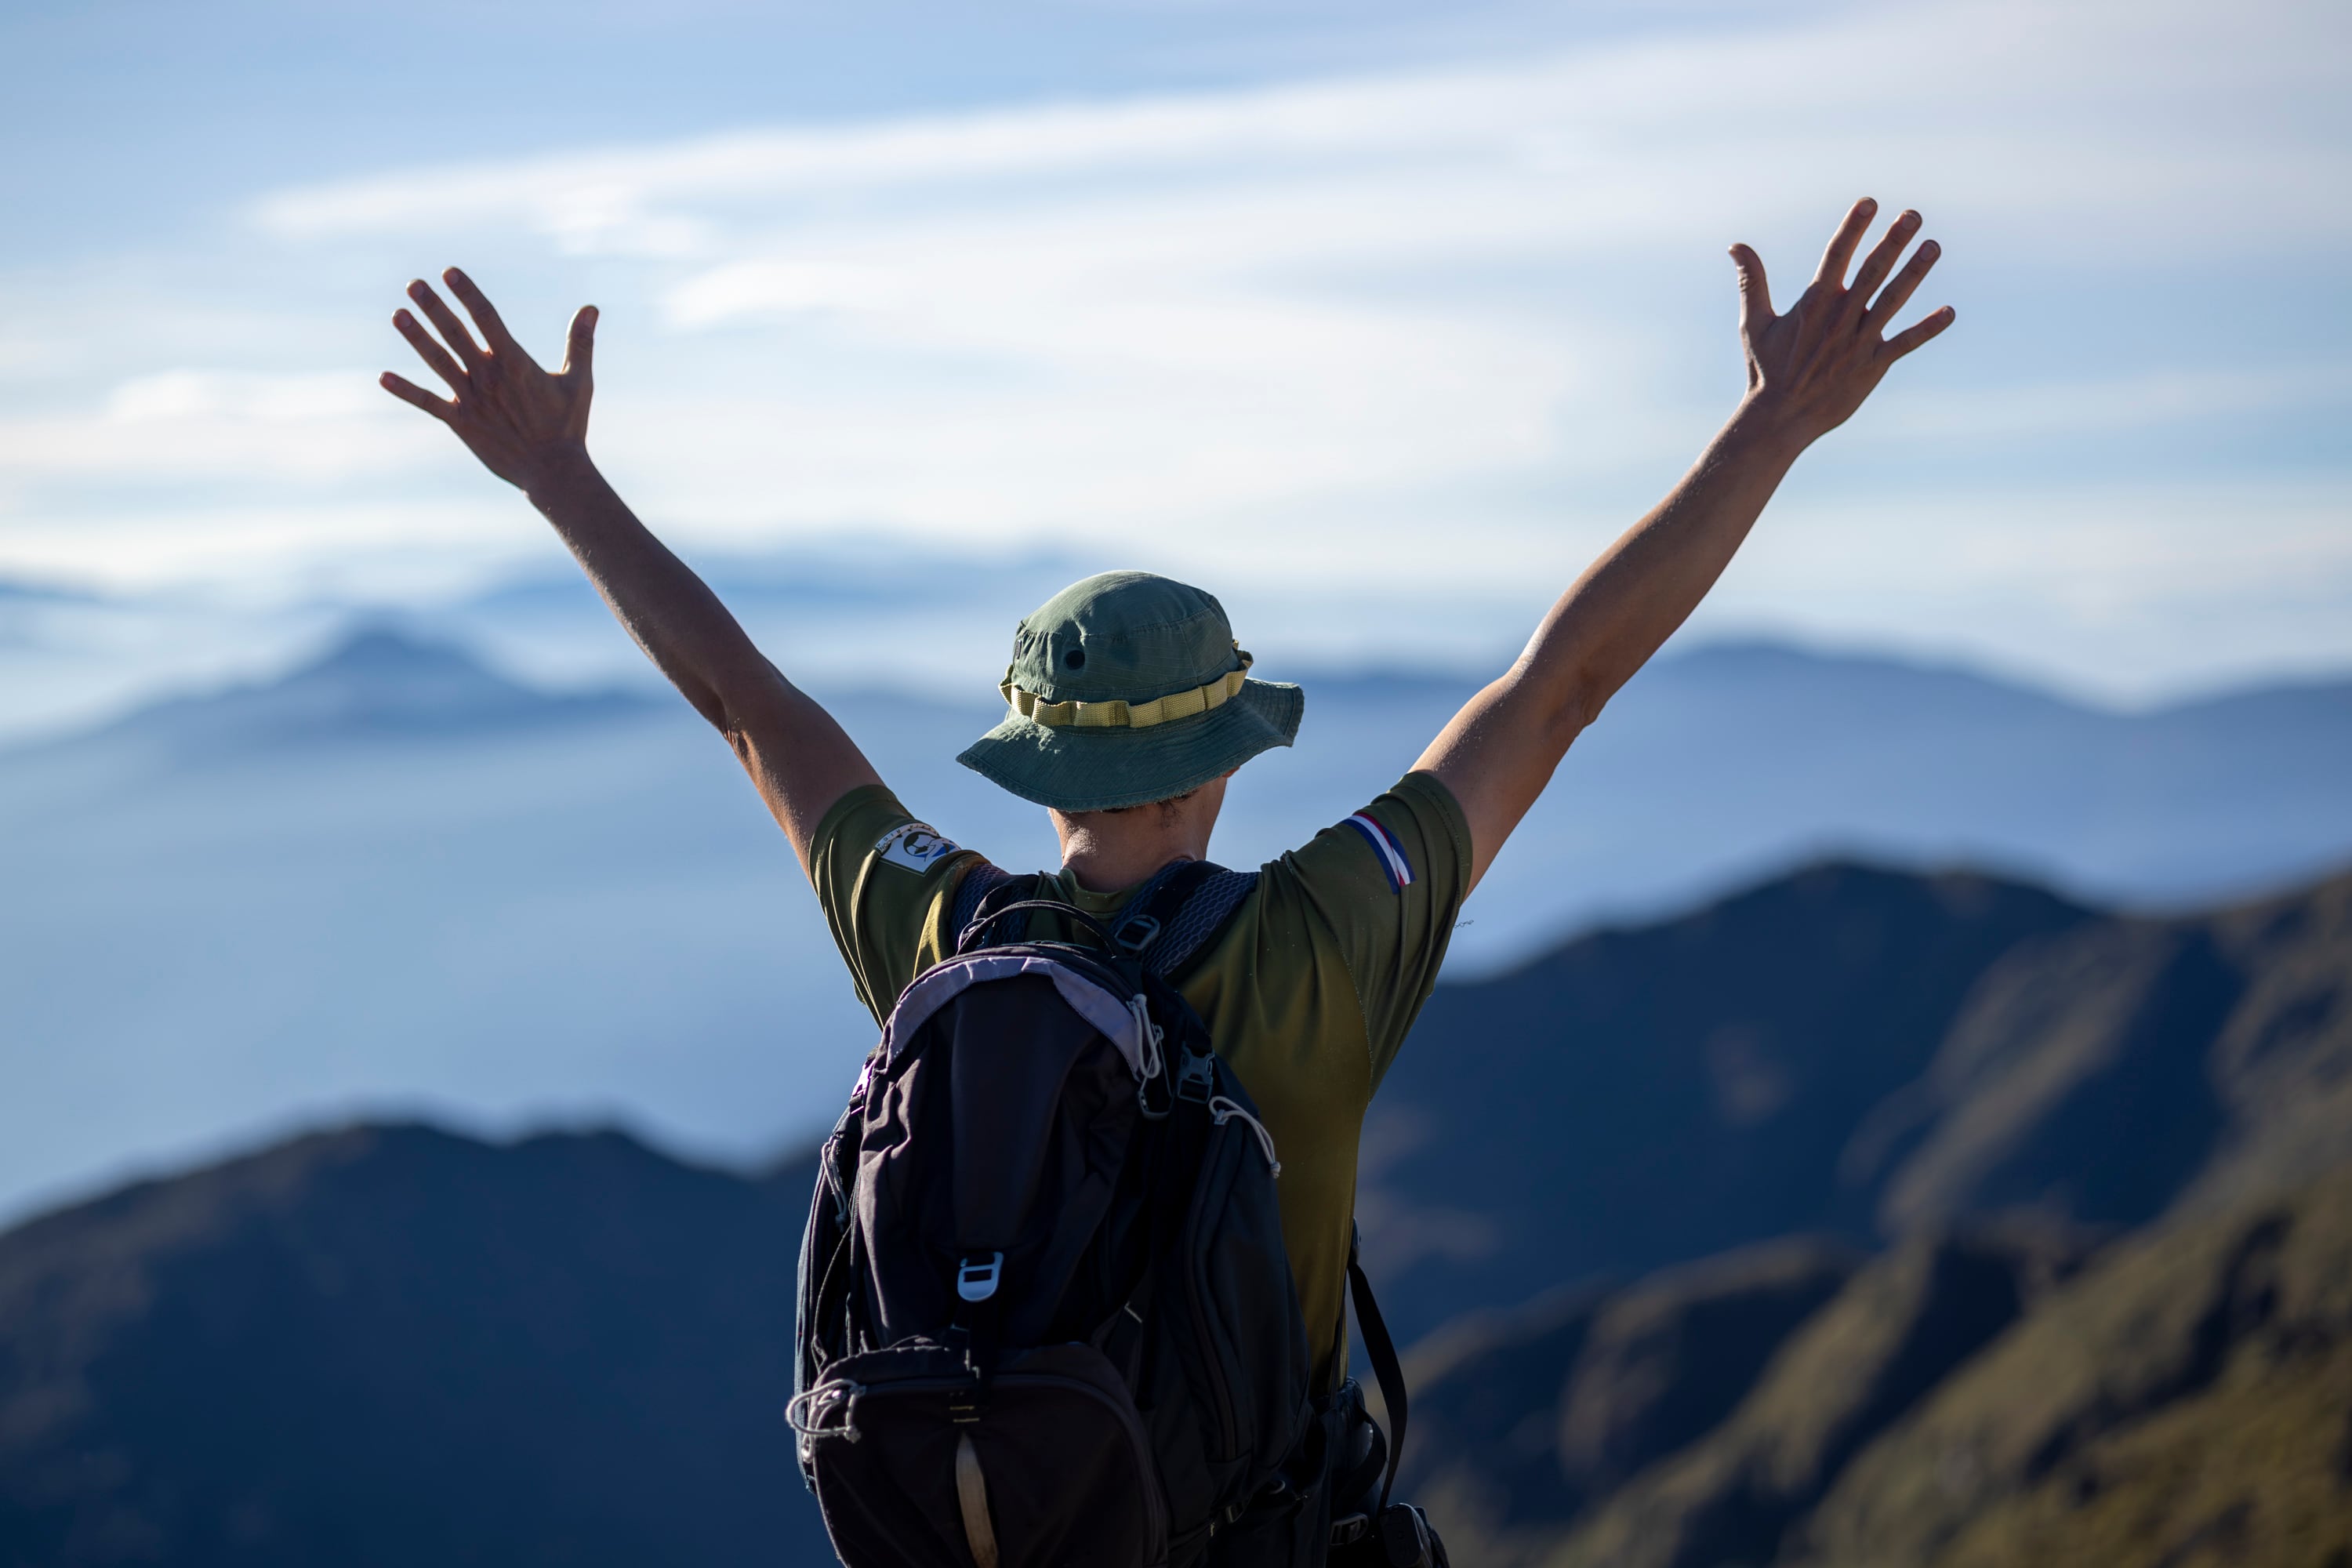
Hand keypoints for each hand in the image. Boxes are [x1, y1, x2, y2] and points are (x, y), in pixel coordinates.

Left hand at [380, 269, 597, 493]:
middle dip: (434, 307)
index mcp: (515, 363)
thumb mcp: (580, 381)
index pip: (487, 318)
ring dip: (416, 337)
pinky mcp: (461, 423)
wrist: (553, 472)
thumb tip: (591, 308)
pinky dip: (406, 390)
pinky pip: (428, 403)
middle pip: (455, 334)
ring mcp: (472, 400)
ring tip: (397, 314)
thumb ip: (581, 342)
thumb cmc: (569, 426)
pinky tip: (382, 377)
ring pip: (438, 361)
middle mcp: (489, 377)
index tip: (449, 272)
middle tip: (414, 284)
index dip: (467, 293)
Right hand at [1729, 199, 1953, 447]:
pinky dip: (1927, 329)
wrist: (1780, 419)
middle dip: (1893, 241)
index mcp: (1813, 304)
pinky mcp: (1872, 366)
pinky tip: (1950, 312)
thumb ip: (1752, 281)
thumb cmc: (1766, 370)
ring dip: (1914, 273)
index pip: (1836, 257)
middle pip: (1871, 272)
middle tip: (1913, 215)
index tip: (1869, 202)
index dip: (1853, 228)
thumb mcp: (1753, 323)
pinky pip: (1904, 344)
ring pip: (1892, 301)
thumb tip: (1735, 246)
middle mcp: (1839, 319)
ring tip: (1933, 246)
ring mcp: (1858, 342)